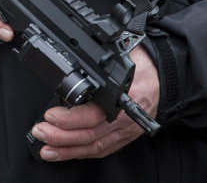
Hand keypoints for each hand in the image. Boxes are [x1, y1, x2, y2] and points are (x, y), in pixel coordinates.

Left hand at [30, 46, 158, 160]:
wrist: (166, 76)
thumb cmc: (145, 64)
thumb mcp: (124, 54)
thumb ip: (104, 57)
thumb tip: (78, 52)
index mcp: (125, 96)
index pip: (94, 114)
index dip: (70, 119)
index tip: (50, 115)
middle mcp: (125, 118)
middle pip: (90, 134)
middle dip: (61, 137)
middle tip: (40, 132)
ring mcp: (125, 130)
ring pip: (94, 146)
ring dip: (67, 150)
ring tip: (46, 149)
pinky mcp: (124, 137)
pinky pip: (102, 150)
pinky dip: (81, 154)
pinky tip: (64, 153)